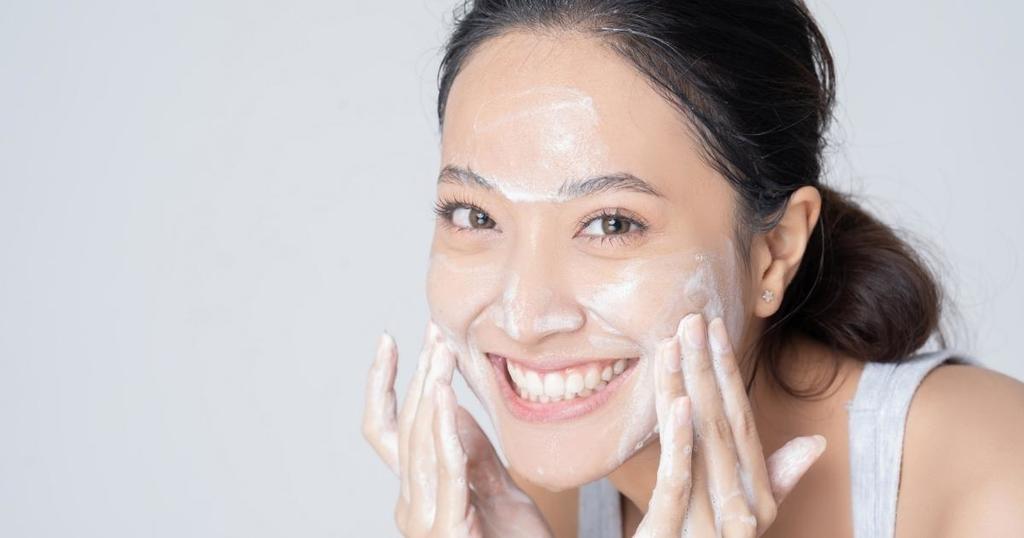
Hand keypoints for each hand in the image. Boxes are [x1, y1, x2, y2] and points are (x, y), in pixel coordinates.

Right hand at [362, 321, 553, 537]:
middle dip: (416, 376)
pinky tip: (447, 400)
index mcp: (418, 490)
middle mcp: (410, 505)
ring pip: (418, 446)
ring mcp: (424, 522)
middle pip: (402, 429)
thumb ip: (472, 452)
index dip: (381, 384)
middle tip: (431, 333)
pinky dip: (444, 434)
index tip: (391, 341)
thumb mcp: (496, 488)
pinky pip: (445, 474)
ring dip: (429, 394)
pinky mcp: (447, 533)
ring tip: (439, 354)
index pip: (385, 429)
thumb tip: (452, 404)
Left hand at [637, 313, 826, 536]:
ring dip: (691, 387)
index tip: (715, 328)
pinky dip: (681, 439)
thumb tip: (815, 445)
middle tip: (692, 317)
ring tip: (679, 341)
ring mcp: (716, 519)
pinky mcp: (682, 533)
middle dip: (708, 366)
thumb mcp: (748, 518)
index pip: (741, 420)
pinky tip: (678, 402)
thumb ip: (778, 481)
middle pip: (722, 421)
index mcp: (756, 493)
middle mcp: (744, 503)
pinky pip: (683, 479)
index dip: (727, 373)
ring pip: (704, 441)